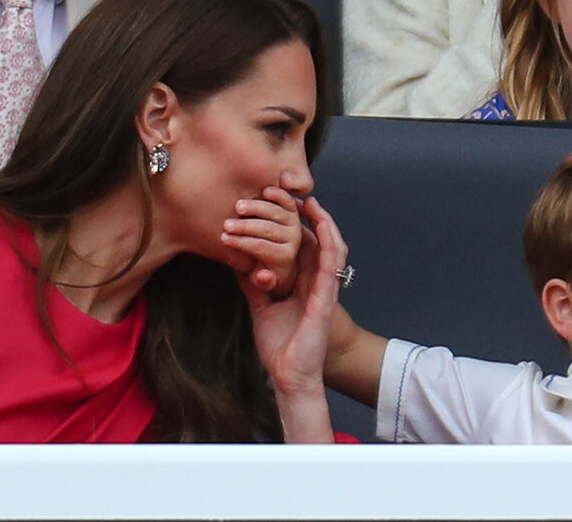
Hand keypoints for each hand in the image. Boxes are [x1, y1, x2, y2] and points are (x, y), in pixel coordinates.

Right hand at [222, 186, 303, 296]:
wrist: (275, 257)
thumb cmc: (260, 268)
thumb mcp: (260, 282)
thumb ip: (262, 282)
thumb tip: (263, 276)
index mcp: (284, 257)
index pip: (261, 247)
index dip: (241, 242)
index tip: (223, 238)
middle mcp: (294, 240)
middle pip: (268, 229)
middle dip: (245, 226)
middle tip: (226, 224)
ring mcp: (294, 223)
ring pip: (276, 212)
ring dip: (256, 207)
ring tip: (238, 206)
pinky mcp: (293, 210)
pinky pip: (287, 200)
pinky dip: (277, 194)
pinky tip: (264, 191)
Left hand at [241, 197, 346, 441]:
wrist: (288, 375)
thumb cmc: (279, 346)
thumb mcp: (261, 307)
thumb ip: (254, 285)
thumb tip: (240, 264)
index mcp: (303, 285)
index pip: (305, 248)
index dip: (298, 226)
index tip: (284, 206)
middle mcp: (316, 284)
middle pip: (320, 243)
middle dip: (312, 218)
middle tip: (298, 197)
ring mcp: (324, 290)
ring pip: (332, 248)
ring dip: (324, 223)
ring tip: (312, 204)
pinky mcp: (326, 299)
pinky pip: (331, 266)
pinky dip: (328, 243)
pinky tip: (322, 225)